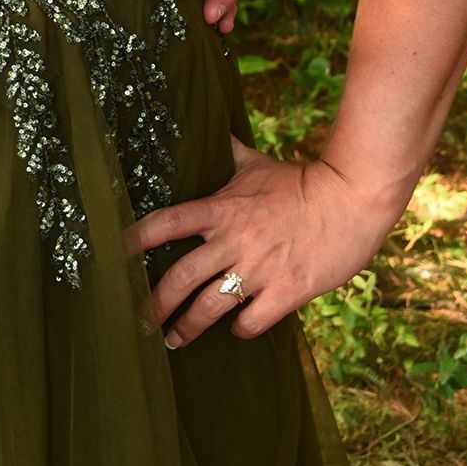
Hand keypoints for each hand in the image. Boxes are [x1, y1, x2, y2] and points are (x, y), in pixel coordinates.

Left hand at [129, 137, 400, 346]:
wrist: (351, 200)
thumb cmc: (301, 182)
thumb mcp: (257, 164)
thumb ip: (228, 152)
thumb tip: (210, 123)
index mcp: (222, 210)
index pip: (167, 223)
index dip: (136, 240)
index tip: (114, 257)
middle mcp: (234, 240)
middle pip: (180, 277)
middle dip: (155, 304)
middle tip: (140, 322)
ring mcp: (260, 269)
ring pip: (210, 306)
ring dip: (187, 327)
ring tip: (174, 341)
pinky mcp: (287, 291)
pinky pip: (251, 320)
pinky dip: (239, 329)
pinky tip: (235, 330)